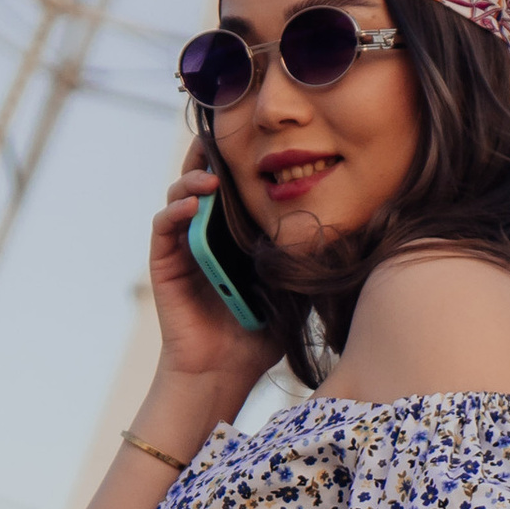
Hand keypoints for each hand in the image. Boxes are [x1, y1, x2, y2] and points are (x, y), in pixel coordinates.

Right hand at [148, 133, 279, 409]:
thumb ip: (302, 259)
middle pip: (202, 179)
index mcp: (233, 236)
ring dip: (193, 178)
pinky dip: (176, 210)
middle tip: (225, 135)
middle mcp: (204, 234)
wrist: (222, 373)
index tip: (258, 140)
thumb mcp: (290, 289)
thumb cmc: (257, 336)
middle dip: (210, 153)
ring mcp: (182, 246)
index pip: (234, 186)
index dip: (239, 159)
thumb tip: (344, 231)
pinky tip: (195, 203)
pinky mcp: (165, 263)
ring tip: (214, 176)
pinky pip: (164, 226)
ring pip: (179, 195)